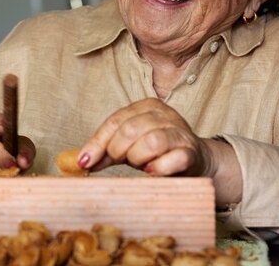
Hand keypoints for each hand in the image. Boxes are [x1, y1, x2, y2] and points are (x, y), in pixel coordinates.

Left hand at [78, 98, 212, 175]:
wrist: (195, 160)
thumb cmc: (158, 152)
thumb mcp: (130, 145)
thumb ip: (108, 150)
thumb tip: (83, 160)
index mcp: (147, 106)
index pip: (116, 121)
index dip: (97, 142)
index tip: (85, 161)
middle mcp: (164, 114)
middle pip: (130, 129)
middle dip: (117, 150)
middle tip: (118, 162)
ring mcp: (180, 132)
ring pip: (151, 141)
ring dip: (137, 158)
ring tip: (139, 165)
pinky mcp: (191, 152)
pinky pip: (173, 159)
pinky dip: (158, 168)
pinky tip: (152, 171)